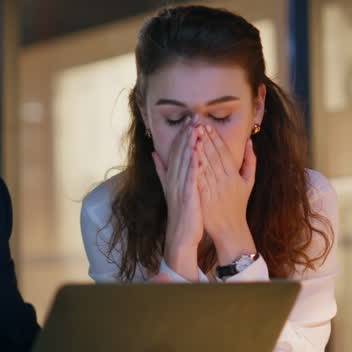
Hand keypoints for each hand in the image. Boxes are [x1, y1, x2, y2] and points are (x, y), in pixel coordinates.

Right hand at [152, 118, 203, 276]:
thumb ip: (162, 170)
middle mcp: (173, 179)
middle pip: (179, 153)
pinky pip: (191, 176)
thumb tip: (153, 154)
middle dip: (187, 134)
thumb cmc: (180, 212)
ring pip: (185, 162)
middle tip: (194, 116)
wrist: (180, 235)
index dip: (181, 135)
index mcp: (171, 177)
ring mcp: (180, 187)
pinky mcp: (187, 196)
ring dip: (190, 144)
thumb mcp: (169, 188)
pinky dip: (193, 163)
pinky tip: (198, 152)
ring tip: (196, 128)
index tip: (188, 120)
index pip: (175, 151)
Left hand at [196, 124, 256, 264]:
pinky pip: (199, 181)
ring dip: (198, 150)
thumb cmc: (238, 205)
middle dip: (205, 139)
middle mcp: (225, 180)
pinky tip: (188, 158)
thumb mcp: (248, 182)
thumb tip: (250, 142)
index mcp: (234, 175)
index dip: (215, 138)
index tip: (207, 125)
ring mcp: (215, 189)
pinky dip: (194, 169)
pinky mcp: (206, 198)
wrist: (230, 229)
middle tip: (196, 123)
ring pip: (206, 166)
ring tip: (191, 135)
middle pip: (214, 156)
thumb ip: (250, 161)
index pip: (223, 152)